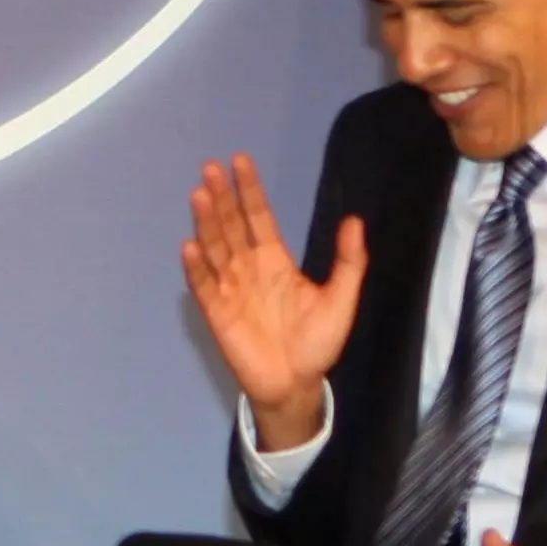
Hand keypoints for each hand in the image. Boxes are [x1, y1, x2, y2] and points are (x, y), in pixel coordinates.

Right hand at [181, 154, 366, 447]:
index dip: (250, 190)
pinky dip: (196, 267)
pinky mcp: (217, 312)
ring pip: (214, 248)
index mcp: (275, 260)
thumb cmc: (318, 343)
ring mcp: (229, 288)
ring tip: (200, 194)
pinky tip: (190, 246)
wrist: (297, 384)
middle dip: (222, 197)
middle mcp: (248, 268)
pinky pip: (203, 285)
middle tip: (211, 167)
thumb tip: (355, 221)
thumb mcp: (341, 299)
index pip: (258, 217)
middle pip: (231, 225)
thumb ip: (349, 262)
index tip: (241, 161)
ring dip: (206, 222)